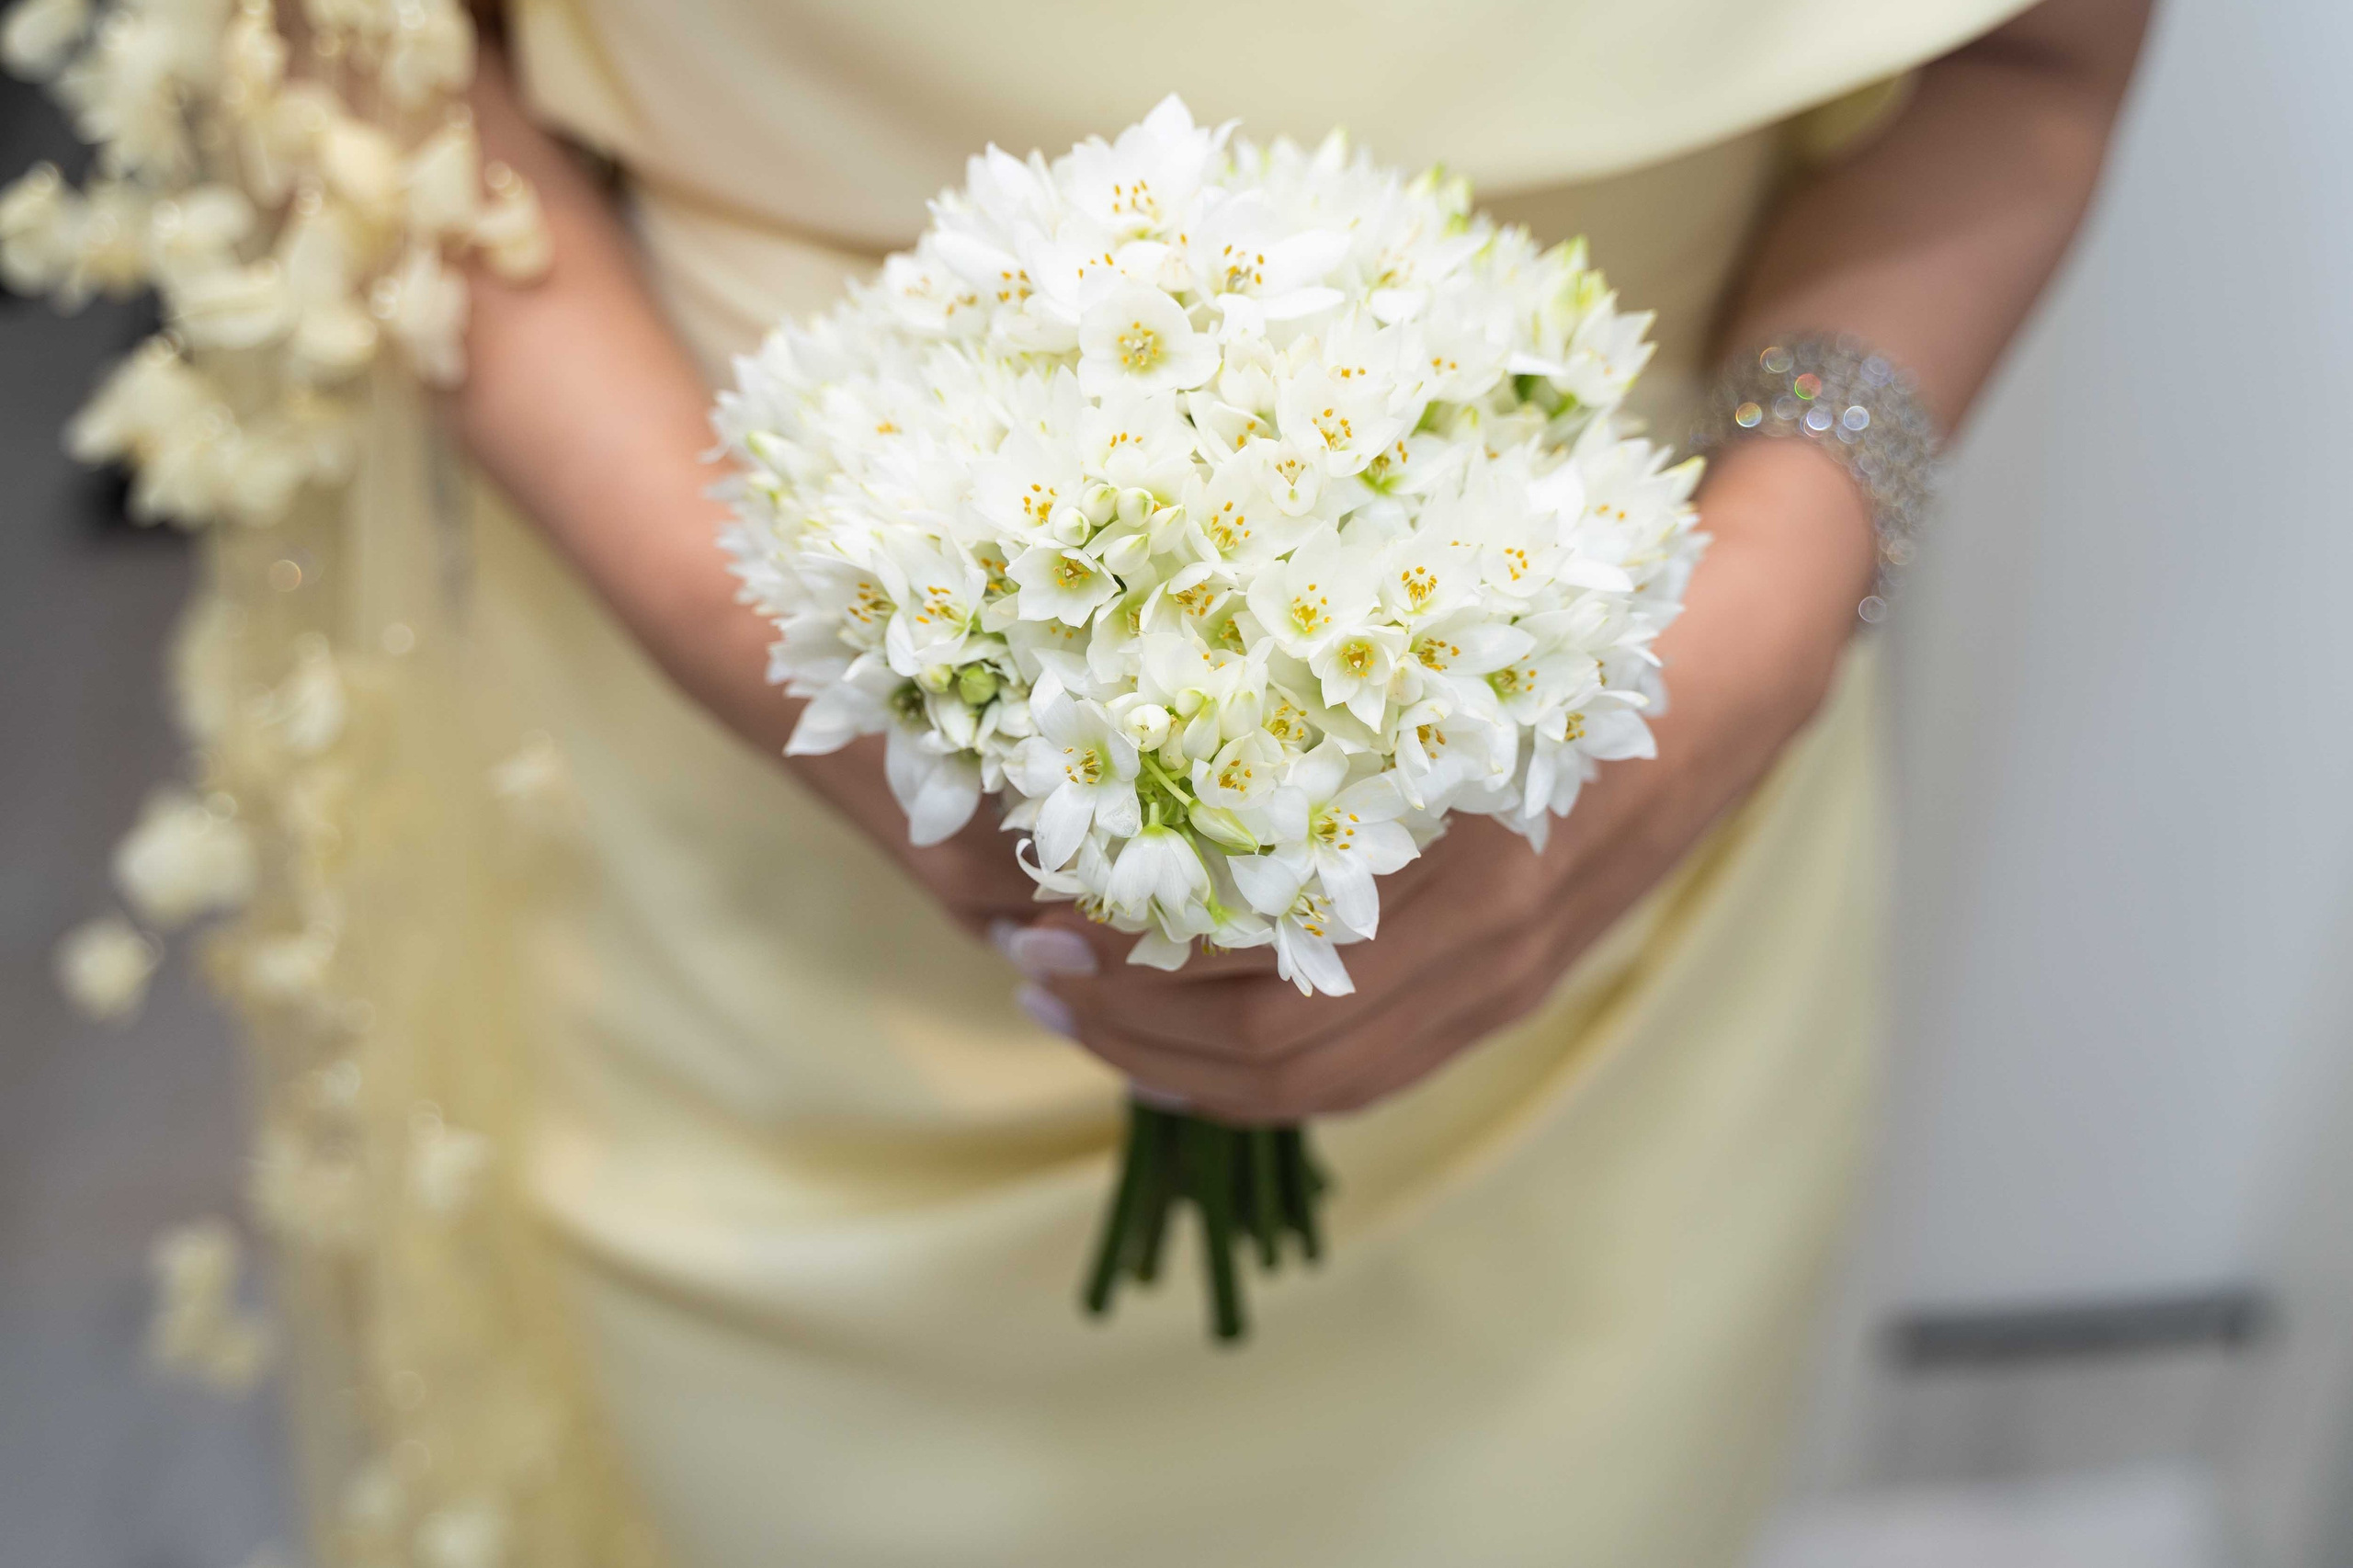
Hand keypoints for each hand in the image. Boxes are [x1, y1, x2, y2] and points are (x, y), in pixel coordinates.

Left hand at [997, 439, 1877, 1121]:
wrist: (1743, 663)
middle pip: (1282, 1058)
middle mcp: (1493, 947)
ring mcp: (1512, 981)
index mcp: (1467, 861)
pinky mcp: (1516, 988)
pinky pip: (1373, 1067)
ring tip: (1082, 1007)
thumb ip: (1326, 700)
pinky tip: (1190, 1035)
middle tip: (1029, 965)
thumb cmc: (1586, 620)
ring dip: (1184, 1061)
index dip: (1138, 974)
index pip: (1269, 986)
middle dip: (1134, 1024)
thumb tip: (1138, 727)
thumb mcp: (1454, 638)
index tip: (1038, 916)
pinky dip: (1264, 1072)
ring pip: (1323, 1082)